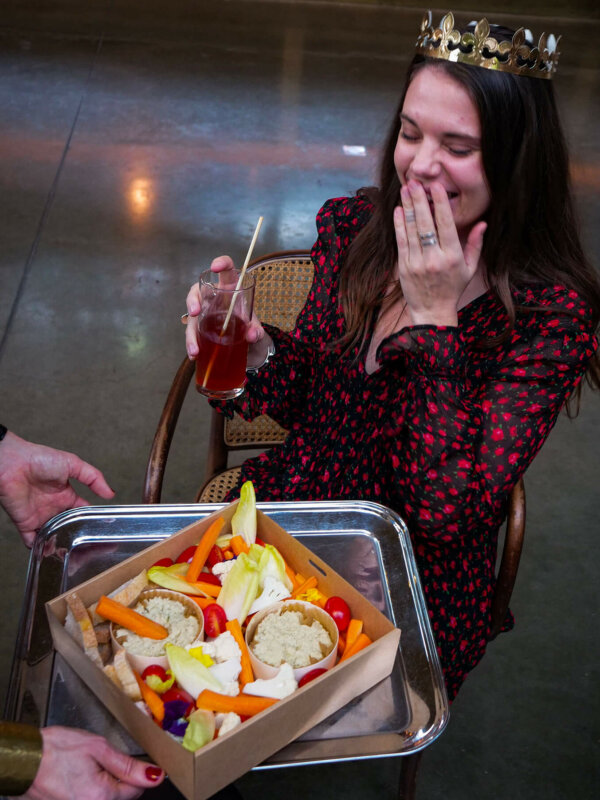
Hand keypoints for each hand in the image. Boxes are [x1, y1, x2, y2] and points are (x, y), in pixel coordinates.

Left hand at [0, 432, 114, 546]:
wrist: (14, 463)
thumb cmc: (40, 459)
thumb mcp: (73, 464)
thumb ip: (94, 478)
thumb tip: (111, 493)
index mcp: (66, 495)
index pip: (82, 511)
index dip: (91, 520)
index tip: (103, 530)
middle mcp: (53, 507)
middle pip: (68, 527)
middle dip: (77, 537)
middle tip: (89, 549)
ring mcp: (39, 516)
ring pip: (52, 536)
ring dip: (59, 545)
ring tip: (72, 554)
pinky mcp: (25, 523)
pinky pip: (33, 541)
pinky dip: (39, 549)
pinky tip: (50, 552)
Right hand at [23, 727, 163, 799]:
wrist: (23, 759)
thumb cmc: (55, 750)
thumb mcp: (98, 747)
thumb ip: (128, 765)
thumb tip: (154, 775)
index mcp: (102, 796)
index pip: (137, 790)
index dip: (140, 772)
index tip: (138, 760)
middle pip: (122, 796)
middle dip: (121, 778)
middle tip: (106, 758)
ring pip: (106, 798)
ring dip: (106, 783)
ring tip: (90, 765)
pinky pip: (90, 798)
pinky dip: (92, 787)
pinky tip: (81, 774)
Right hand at [184, 255, 272, 366]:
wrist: (251, 350)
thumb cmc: (252, 331)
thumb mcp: (258, 331)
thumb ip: (257, 331)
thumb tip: (252, 334)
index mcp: (232, 290)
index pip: (226, 271)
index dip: (221, 264)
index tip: (216, 267)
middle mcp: (216, 300)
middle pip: (198, 292)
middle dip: (193, 300)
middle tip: (196, 312)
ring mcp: (206, 316)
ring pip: (192, 316)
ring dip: (191, 331)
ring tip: (195, 348)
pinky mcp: (202, 331)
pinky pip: (192, 334)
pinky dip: (192, 344)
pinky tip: (194, 354)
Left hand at [394, 180, 486, 325]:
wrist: (432, 311)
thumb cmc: (453, 288)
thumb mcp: (469, 268)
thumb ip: (475, 244)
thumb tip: (483, 223)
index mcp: (452, 257)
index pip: (445, 225)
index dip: (440, 204)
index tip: (436, 187)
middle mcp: (434, 259)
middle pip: (425, 223)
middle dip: (419, 200)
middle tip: (415, 182)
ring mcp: (417, 263)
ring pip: (411, 230)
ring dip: (407, 207)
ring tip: (405, 189)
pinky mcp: (404, 267)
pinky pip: (401, 242)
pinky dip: (399, 225)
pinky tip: (398, 210)